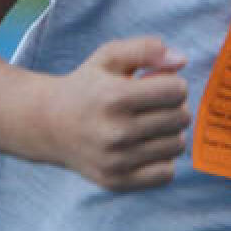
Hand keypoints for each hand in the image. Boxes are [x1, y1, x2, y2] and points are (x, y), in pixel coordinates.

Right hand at [41, 36, 189, 191]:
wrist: (48, 125)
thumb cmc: (87, 86)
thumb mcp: (109, 56)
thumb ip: (146, 49)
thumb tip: (182, 60)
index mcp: (114, 97)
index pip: (177, 90)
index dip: (173, 83)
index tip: (157, 84)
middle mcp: (115, 132)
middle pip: (181, 118)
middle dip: (174, 106)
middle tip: (153, 104)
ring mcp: (116, 161)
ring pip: (177, 145)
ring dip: (170, 133)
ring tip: (149, 124)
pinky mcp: (116, 182)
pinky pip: (166, 173)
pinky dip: (162, 159)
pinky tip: (145, 147)